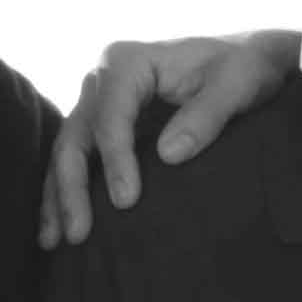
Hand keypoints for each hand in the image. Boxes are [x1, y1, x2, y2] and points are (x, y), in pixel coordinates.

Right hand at [41, 30, 301, 243]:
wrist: (244, 60)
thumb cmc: (242, 69)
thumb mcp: (235, 87)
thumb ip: (205, 116)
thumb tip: (168, 155)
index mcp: (130, 61)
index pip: (111, 114)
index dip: (115, 160)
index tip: (127, 202)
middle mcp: (103, 77)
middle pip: (77, 135)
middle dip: (72, 187)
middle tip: (79, 234)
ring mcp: (98, 100)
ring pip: (67, 150)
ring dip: (58, 196)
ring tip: (56, 241)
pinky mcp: (102, 122)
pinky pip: (76, 157)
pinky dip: (64, 190)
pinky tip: (57, 227)